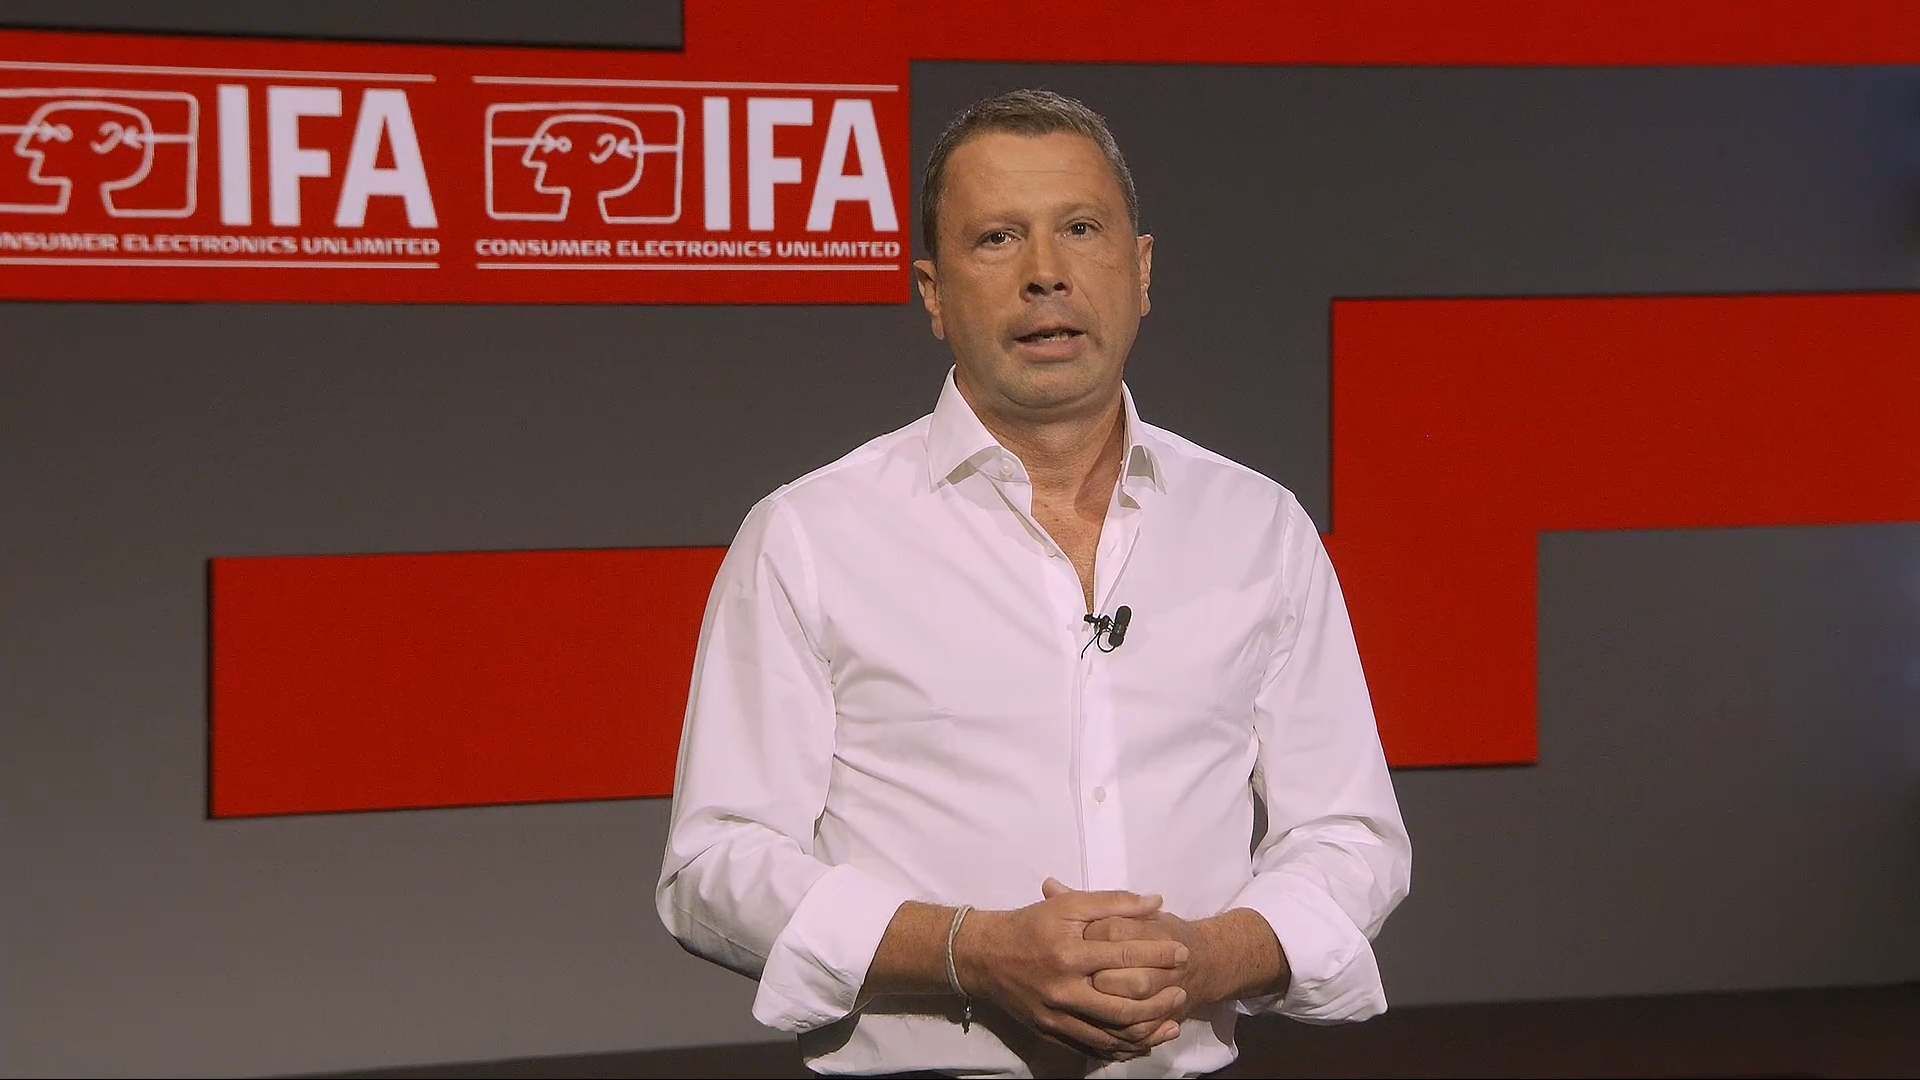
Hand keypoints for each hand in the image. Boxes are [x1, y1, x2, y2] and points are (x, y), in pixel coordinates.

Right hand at [953, 878, 1188, 1060]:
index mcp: (1068, 954)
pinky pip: (1094, 1048)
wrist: (984, 957)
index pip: (1125, 957)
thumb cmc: (1030, 925)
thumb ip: (1113, 903)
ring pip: (1111, 1035)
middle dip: (1159, 1001)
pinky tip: (1144, 1041)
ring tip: (1172, 1021)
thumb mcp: (1068, 905)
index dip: (1159, 955)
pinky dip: (1122, 1048)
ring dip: (1147, 1031)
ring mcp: (1057, 1017)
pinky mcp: (1052, 1033)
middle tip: (1182, 992)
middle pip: (1123, 1006)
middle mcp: (1063, 990)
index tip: (1183, 952)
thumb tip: (1156, 901)